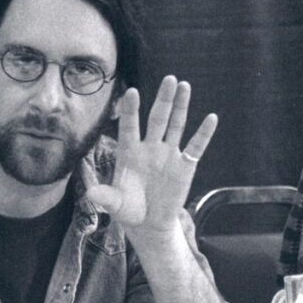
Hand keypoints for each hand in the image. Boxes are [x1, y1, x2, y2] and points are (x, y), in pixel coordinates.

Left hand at [87, 76, 216, 239]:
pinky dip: (204, 133)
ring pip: (175, 124)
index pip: (130, 126)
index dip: (131, 110)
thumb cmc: (128, 210)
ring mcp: (168, 154)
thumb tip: (91, 194)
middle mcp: (149, 147)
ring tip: (184, 86)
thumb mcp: (116, 205)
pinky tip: (211, 118)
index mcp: (129, 152)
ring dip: (181, 106)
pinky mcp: (185, 165)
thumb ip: (106, 197)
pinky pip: (196, 146)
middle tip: (169, 79)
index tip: (132, 92)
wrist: (149, 223)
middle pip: (157, 118)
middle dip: (163, 99)